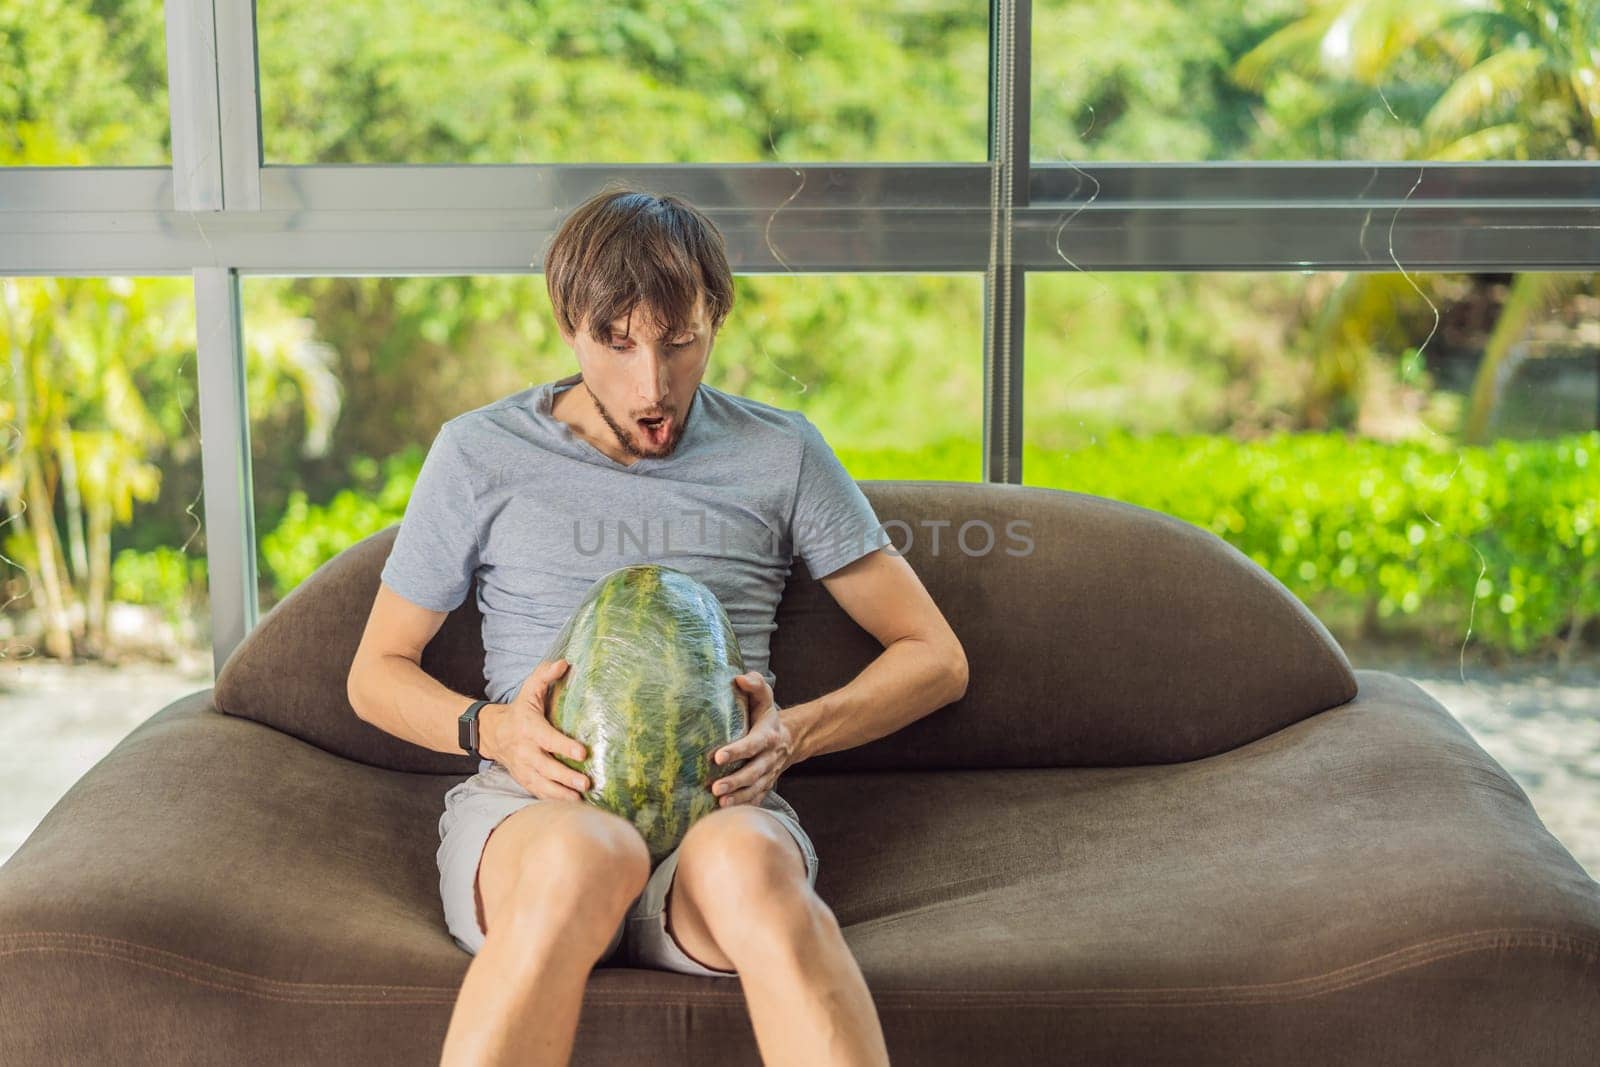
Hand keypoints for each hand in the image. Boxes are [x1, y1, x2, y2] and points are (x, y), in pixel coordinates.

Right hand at [490, 658, 591, 800]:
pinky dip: (553, 801)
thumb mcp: (529, 689)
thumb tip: (565, 663)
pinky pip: (538, 793)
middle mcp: (525, 751)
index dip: (564, 746)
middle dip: (565, 776)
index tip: (582, 752)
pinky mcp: (525, 780)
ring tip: (580, 800)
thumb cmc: (520, 710)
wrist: (492, 733)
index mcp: (529, 728)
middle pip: (546, 767)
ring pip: (542, 785)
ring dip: (561, 794)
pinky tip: (571, 806)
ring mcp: (524, 768)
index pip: (548, 738)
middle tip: (586, 783)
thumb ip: (545, 675)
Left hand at [709, 671, 793, 807]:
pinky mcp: (766, 785)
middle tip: (715, 788)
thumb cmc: (767, 717)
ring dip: (738, 797)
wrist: (790, 739)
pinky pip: (757, 798)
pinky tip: (727, 812)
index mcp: (767, 736)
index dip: (736, 751)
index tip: (717, 757)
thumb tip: (739, 678)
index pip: (751, 744)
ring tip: (720, 802)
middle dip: (736, 781)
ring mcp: (769, 774)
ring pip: (755, 788)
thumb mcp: (764, 698)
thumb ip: (755, 685)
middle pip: (754, 771)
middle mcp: (769, 757)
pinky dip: (744, 806)